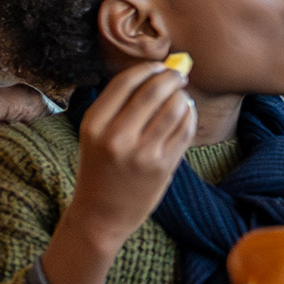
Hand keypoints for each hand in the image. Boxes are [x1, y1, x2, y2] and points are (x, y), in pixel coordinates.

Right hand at [62, 61, 197, 249]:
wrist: (100, 216)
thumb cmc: (100, 169)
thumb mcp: (97, 135)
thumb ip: (122, 106)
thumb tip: (161, 70)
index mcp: (93, 124)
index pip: (126, 82)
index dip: (148, 68)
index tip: (159, 67)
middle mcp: (116, 137)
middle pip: (154, 90)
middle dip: (172, 77)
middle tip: (179, 75)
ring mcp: (141, 153)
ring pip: (174, 107)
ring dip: (182, 96)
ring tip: (181, 96)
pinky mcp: (162, 166)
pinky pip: (185, 129)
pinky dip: (190, 115)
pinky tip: (186, 113)